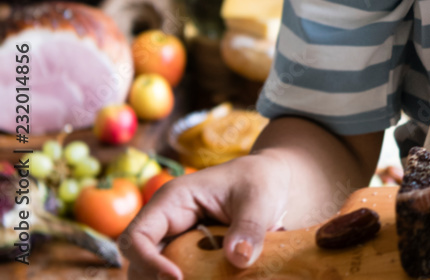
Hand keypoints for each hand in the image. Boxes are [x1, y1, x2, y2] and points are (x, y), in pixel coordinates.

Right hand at [118, 151, 288, 279]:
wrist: (270, 181)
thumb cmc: (260, 180)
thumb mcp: (259, 199)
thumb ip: (250, 227)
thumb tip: (238, 258)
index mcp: (172, 200)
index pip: (137, 237)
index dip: (148, 262)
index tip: (177, 278)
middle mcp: (166, 222)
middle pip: (138, 264)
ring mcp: (175, 241)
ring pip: (153, 276)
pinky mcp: (188, 257)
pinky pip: (178, 277)